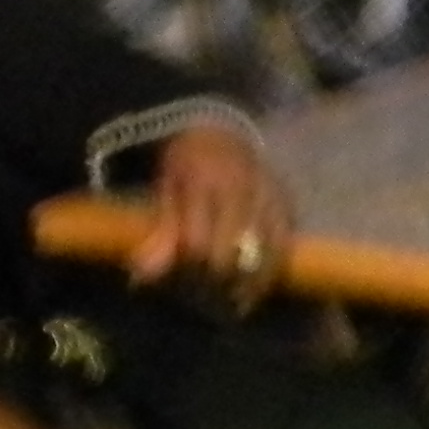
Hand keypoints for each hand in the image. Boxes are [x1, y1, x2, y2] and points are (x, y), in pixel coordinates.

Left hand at [131, 121, 293, 314]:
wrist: (220, 125)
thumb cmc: (187, 161)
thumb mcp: (166, 189)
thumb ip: (161, 234)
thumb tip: (141, 280)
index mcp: (202, 182)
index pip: (198, 242)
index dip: (190, 267)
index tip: (183, 281)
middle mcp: (241, 188)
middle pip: (234, 252)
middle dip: (220, 279)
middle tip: (211, 296)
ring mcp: (269, 194)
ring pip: (267, 252)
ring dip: (252, 283)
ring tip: (237, 302)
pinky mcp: (287, 200)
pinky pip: (287, 242)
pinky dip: (274, 267)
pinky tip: (260, 284)